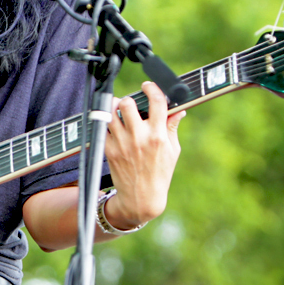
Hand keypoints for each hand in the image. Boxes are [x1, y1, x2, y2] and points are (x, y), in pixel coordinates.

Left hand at [103, 81, 184, 229]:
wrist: (141, 198)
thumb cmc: (160, 174)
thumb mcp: (173, 151)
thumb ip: (172, 127)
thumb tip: (179, 110)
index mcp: (158, 136)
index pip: (155, 102)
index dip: (151, 88)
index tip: (147, 86)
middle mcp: (139, 138)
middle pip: (128, 104)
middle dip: (129, 100)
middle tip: (131, 105)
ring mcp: (122, 144)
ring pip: (111, 113)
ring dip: (114, 108)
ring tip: (119, 112)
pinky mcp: (109, 150)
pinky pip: (103, 128)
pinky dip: (107, 124)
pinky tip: (113, 126)